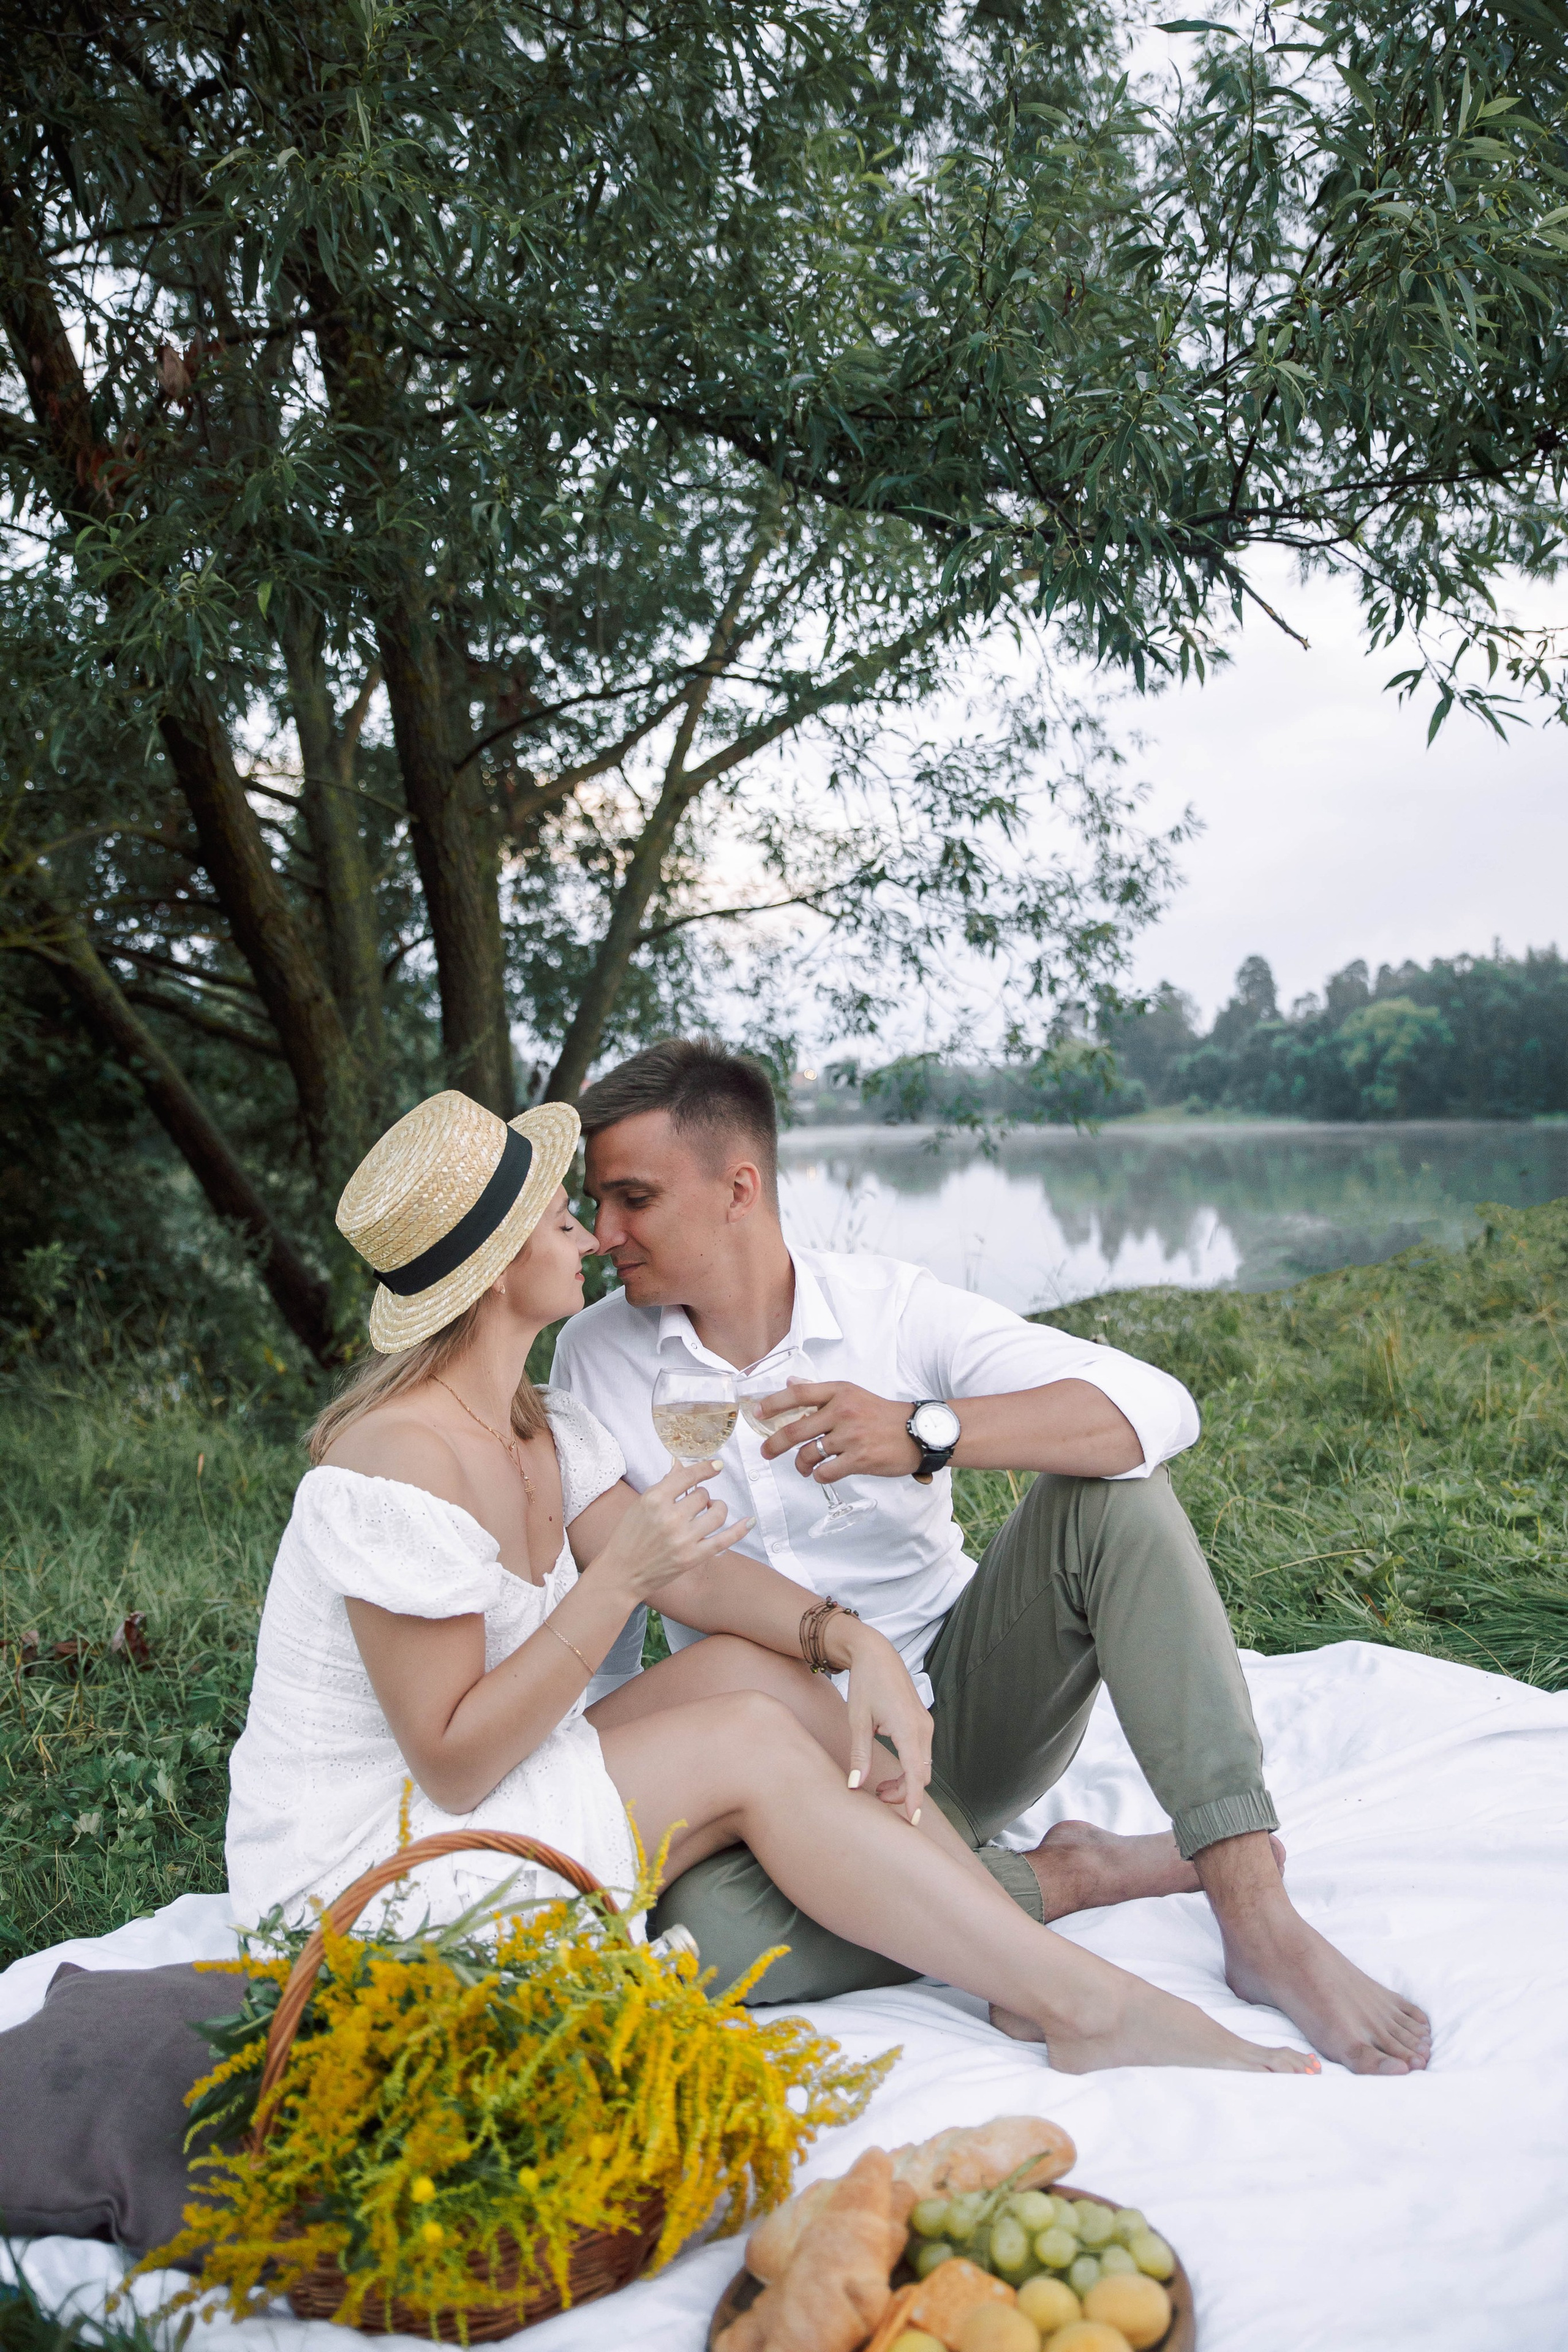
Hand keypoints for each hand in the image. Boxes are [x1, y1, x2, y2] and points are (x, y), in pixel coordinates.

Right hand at [592, 1462, 755, 1603]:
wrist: (621, 1573)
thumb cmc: (627, 1537)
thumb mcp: (640, 1505)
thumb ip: (663, 1486)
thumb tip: (679, 1464)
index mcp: (654, 1499)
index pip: (688, 1476)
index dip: (705, 1469)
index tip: (717, 1466)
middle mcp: (670, 1517)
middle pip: (702, 1495)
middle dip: (701, 1497)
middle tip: (692, 1505)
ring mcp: (683, 1538)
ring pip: (717, 1513)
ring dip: (716, 1509)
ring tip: (710, 1512)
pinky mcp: (693, 1557)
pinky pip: (725, 1539)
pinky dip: (741, 1529)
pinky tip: (750, 1521)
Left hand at [758, 1380, 922, 1481]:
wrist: (917, 1433)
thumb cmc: (882, 1415)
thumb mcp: (853, 1395)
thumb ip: (820, 1392)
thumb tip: (789, 1382)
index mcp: (840, 1392)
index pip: (798, 1394)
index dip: (774, 1404)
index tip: (757, 1412)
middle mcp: (843, 1411)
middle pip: (795, 1430)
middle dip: (775, 1445)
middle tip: (765, 1452)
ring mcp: (851, 1436)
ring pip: (808, 1454)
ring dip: (801, 1465)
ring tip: (804, 1468)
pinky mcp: (859, 1458)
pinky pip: (826, 1472)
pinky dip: (820, 1475)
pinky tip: (822, 1473)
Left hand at [828, 1617, 932, 1824]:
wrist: (876, 1653)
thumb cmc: (865, 1684)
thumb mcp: (857, 1720)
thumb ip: (859, 1755)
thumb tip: (856, 1785)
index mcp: (908, 1729)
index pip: (915, 1774)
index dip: (913, 1799)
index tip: (911, 1822)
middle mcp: (923, 1728)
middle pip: (921, 1775)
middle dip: (904, 1793)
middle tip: (877, 1799)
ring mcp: (925, 1724)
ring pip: (922, 1766)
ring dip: (906, 1781)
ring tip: (879, 1788)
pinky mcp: (922, 1722)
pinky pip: (921, 1754)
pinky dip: (909, 1768)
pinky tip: (890, 1771)